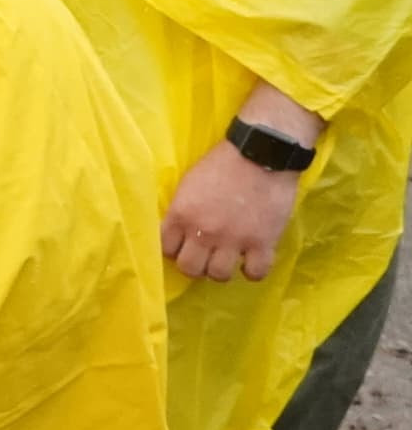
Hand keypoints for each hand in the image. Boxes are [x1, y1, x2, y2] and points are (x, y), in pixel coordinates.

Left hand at [165, 141, 304, 282]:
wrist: (261, 154)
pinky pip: (255, 273)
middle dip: (194, 266)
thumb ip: (182, 210)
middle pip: (189, 268)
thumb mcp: (189, 184)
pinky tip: (251, 261)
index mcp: (182, 214)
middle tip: (204, 256)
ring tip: (227, 258)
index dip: (173, 250)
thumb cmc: (222, 164)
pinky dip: (253, 271)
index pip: (165, 249)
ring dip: (221, 270)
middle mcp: (204, 232)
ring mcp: (234, 239)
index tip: (182, 246)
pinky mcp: (263, 242)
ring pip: (218, 275)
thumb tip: (178, 231)